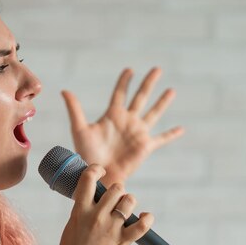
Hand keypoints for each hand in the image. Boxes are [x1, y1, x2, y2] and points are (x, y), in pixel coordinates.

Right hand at [53, 165, 153, 244]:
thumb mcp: (72, 226)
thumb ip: (83, 211)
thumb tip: (94, 199)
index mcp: (80, 210)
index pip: (88, 178)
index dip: (96, 169)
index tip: (99, 171)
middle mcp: (97, 216)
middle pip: (116, 188)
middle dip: (118, 190)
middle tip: (115, 199)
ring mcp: (110, 229)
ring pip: (129, 201)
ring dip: (129, 202)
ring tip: (126, 209)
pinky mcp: (122, 242)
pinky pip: (141, 226)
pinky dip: (147, 219)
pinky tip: (147, 217)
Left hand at [62, 67, 183, 181]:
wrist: (98, 175)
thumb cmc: (86, 154)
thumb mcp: (79, 129)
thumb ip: (75, 110)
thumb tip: (64, 90)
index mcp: (112, 115)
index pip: (120, 93)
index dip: (124, 82)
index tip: (129, 69)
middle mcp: (127, 121)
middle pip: (140, 97)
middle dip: (148, 83)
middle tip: (157, 69)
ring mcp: (138, 133)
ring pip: (153, 113)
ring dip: (162, 102)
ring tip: (171, 91)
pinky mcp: (145, 146)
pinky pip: (161, 139)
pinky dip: (171, 134)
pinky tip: (181, 129)